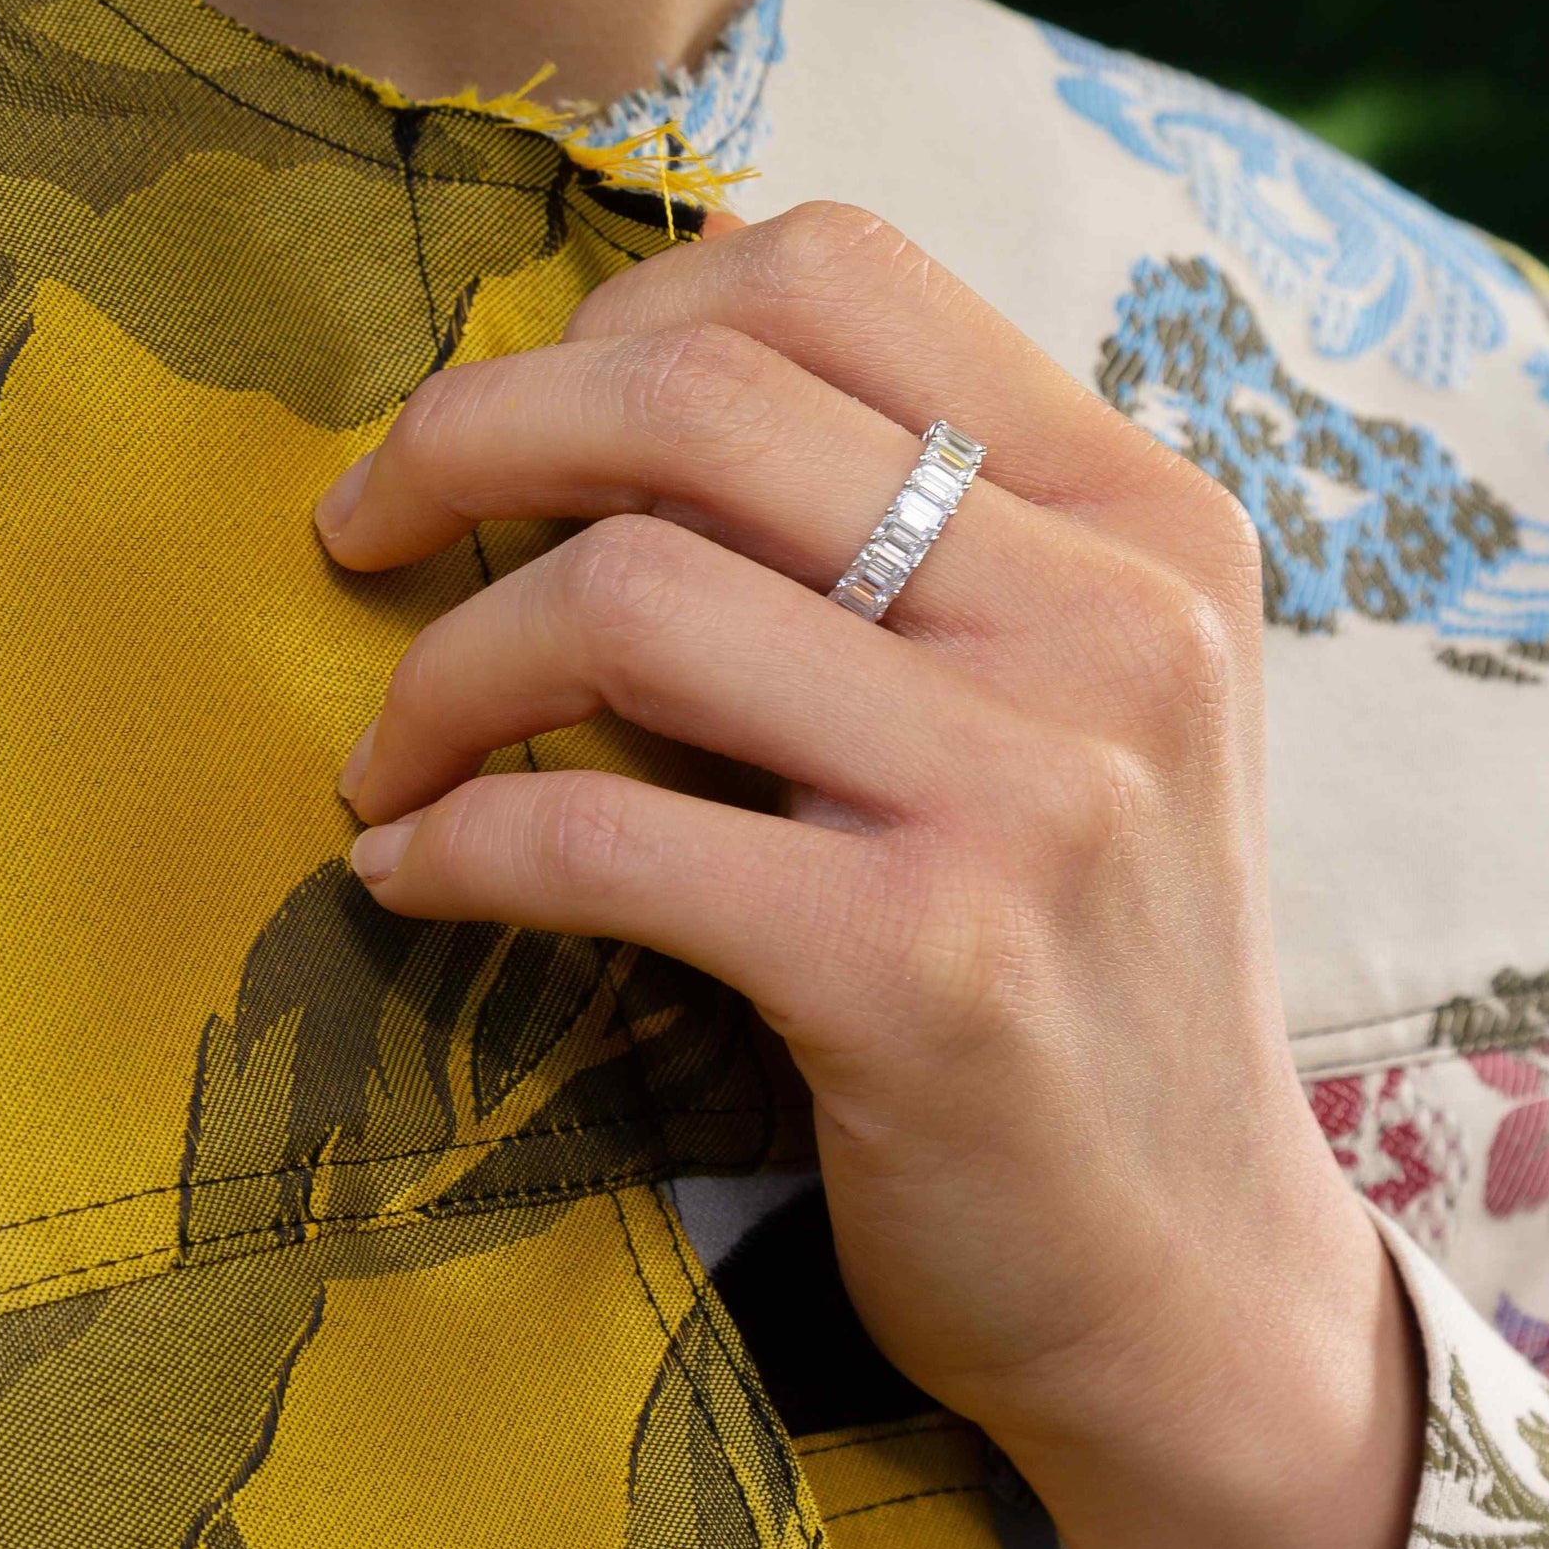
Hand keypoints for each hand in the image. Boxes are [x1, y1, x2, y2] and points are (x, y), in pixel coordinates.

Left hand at [315, 201, 1419, 1548]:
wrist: (1186, 1274)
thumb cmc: (1081, 970)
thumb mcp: (1054, 709)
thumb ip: (897, 552)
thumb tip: (597, 411)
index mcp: (1141, 517)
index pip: (833, 273)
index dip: (612, 317)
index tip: (505, 434)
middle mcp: (1113, 616)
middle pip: (700, 394)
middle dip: (467, 438)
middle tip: (362, 534)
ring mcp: (1035, 787)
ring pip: (630, 596)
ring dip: (444, 674)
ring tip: (392, 756)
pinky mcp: (927, 963)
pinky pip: (601, 834)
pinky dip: (459, 842)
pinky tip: (414, 874)